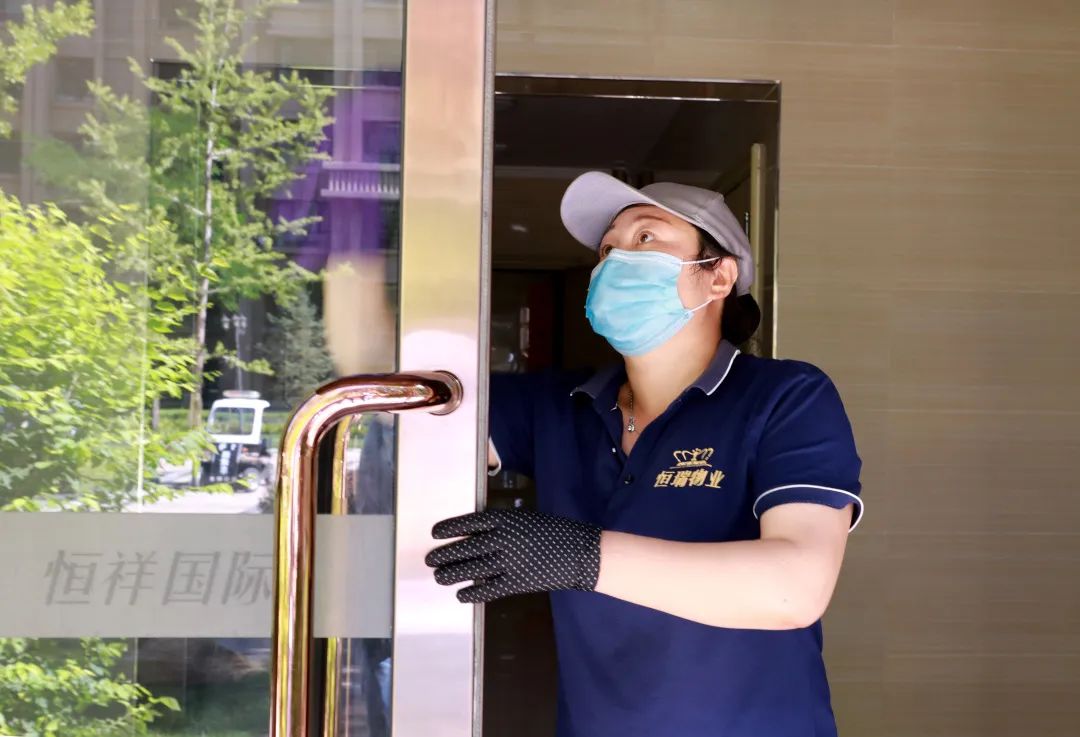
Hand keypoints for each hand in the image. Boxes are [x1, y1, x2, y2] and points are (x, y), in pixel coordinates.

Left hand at [425, 508, 601, 603]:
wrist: (581, 552)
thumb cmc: (554, 531)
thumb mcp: (526, 519)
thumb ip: (502, 525)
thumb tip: (475, 535)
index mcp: (506, 519)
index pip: (469, 522)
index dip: (450, 528)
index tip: (435, 533)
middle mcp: (504, 539)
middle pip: (466, 548)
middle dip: (445, 554)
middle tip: (430, 560)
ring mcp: (509, 562)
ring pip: (472, 569)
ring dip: (452, 574)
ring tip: (438, 577)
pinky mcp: (517, 582)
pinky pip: (488, 589)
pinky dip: (472, 592)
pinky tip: (460, 595)